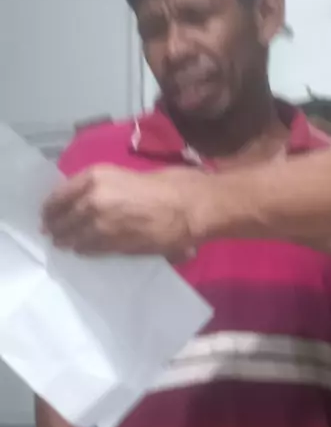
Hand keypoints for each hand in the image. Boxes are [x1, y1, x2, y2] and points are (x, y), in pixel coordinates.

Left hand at [42, 165, 199, 257]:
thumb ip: (100, 188)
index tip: (46, 215)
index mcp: (94, 176)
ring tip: (64, 245)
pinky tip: (82, 250)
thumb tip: (81, 203)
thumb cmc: (165, 185)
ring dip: (68, 242)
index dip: (50, 209)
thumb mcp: (123, 176)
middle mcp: (92, 198)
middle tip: (53, 235)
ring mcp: (101, 223)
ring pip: (74, 237)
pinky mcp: (113, 243)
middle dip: (56, 228)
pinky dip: (85, 250)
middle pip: (62, 219)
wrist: (187, 205)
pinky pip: (91, 249)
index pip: (58, 196)